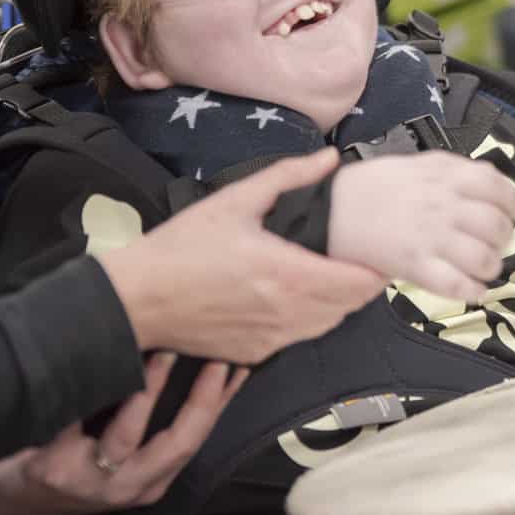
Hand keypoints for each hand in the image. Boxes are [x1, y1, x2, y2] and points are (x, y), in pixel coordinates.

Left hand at [0, 353, 246, 514]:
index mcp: (149, 482)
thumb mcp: (115, 461)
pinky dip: (92, 389)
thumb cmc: (66, 466)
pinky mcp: (52, 469)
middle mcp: (126, 486)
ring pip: (129, 435)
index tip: (238, 365)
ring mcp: (89, 481)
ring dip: (149, 388)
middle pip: (178, 443)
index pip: (197, 440)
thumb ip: (149, 428)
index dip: (221, 403)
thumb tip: (188, 361)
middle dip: (201, 398)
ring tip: (162, 351)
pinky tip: (100, 359)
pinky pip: (77, 422)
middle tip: (214, 357)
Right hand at [101, 149, 388, 362]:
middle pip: (351, 306)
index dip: (377, 270)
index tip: (380, 251)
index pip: (359, 284)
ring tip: (332, 274)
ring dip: (338, 303)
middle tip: (358, 258)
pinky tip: (294, 296)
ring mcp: (272, 339)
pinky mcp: (254, 355)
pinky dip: (308, 319)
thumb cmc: (180, 249)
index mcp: (289, 275)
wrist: (134, 300)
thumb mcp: (234, 201)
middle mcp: (288, 314)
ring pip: (327, 325)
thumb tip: (329, 160)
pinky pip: (298, 338)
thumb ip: (287, 177)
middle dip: (362, 284)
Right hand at [329, 152, 514, 300]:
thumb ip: (456, 170)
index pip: (499, 189)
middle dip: (504, 239)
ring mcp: (431, 238)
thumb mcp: (419, 164)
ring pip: (484, 258)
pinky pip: (457, 286)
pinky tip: (475, 290)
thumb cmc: (375, 186)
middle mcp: (444, 206)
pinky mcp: (416, 266)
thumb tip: (490, 182)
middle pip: (497, 227)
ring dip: (492, 266)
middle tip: (494, 243)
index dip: (512, 204)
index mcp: (446, 176)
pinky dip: (474, 292)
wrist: (332, 210)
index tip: (510, 213)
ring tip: (484, 267)